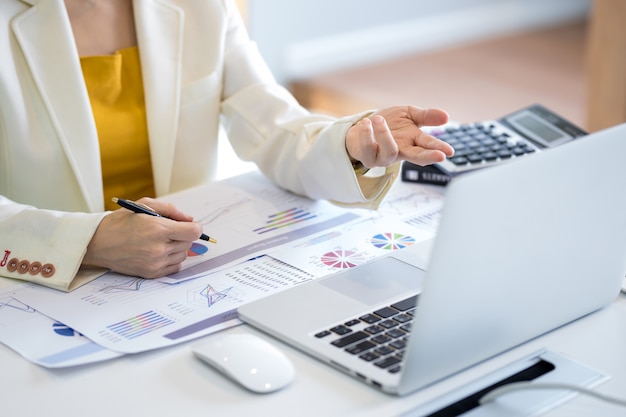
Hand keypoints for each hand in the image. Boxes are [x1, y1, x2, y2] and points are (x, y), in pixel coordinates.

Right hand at [82, 198, 203, 277]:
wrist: (98, 243)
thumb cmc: (120, 222)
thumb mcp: (145, 206)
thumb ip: (171, 210)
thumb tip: (190, 220)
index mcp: (158, 229)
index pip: (194, 231)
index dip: (195, 226)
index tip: (190, 225)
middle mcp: (158, 248)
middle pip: (189, 243)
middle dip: (183, 235)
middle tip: (168, 230)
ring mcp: (155, 263)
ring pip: (183, 255)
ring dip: (177, 247)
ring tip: (160, 241)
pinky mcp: (151, 273)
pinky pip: (175, 267)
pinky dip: (172, 259)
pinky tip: (159, 251)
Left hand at [345, 106, 453, 168]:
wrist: (364, 126)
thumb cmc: (388, 123)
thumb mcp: (408, 114)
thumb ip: (425, 116)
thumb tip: (446, 116)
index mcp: (412, 141)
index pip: (428, 145)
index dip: (438, 148)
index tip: (449, 152)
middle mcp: (400, 151)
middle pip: (416, 157)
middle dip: (428, 156)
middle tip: (440, 156)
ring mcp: (384, 157)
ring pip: (389, 151)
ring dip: (384, 135)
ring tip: (378, 119)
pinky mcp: (368, 157)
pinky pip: (368, 149)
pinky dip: (366, 135)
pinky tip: (366, 123)